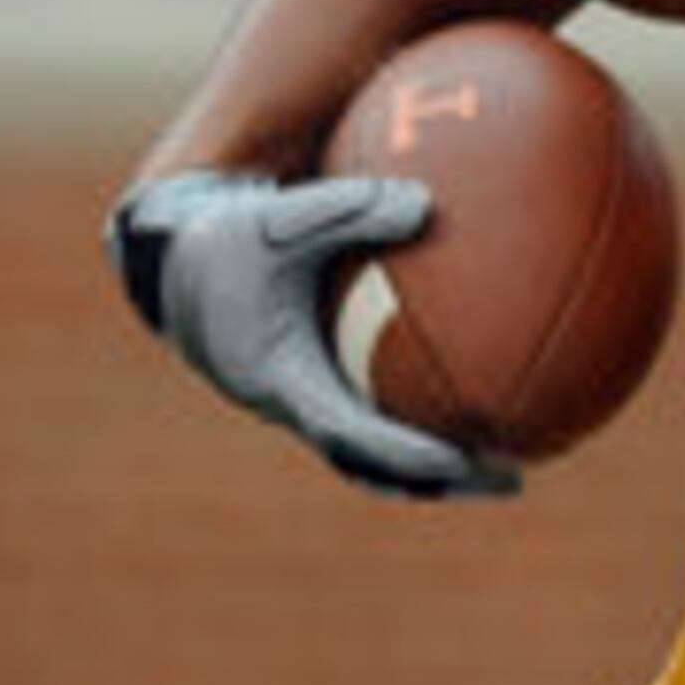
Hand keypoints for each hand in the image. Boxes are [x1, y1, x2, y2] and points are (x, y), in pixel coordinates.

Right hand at [107, 169, 515, 497]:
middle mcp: (295, 404)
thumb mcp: (280, 218)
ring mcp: (304, 403)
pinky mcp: (313, 388)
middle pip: (375, 466)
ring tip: (505, 466)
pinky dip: (419, 428)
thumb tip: (425, 204)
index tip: (464, 463)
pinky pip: (374, 422)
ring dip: (436, 469)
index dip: (407, 453)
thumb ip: (349, 209)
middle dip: (441, 480)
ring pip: (376, 454)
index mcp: (283, 378)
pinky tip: (477, 406)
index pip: (353, 433)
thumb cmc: (226, 236)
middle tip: (509, 479)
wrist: (174, 259)